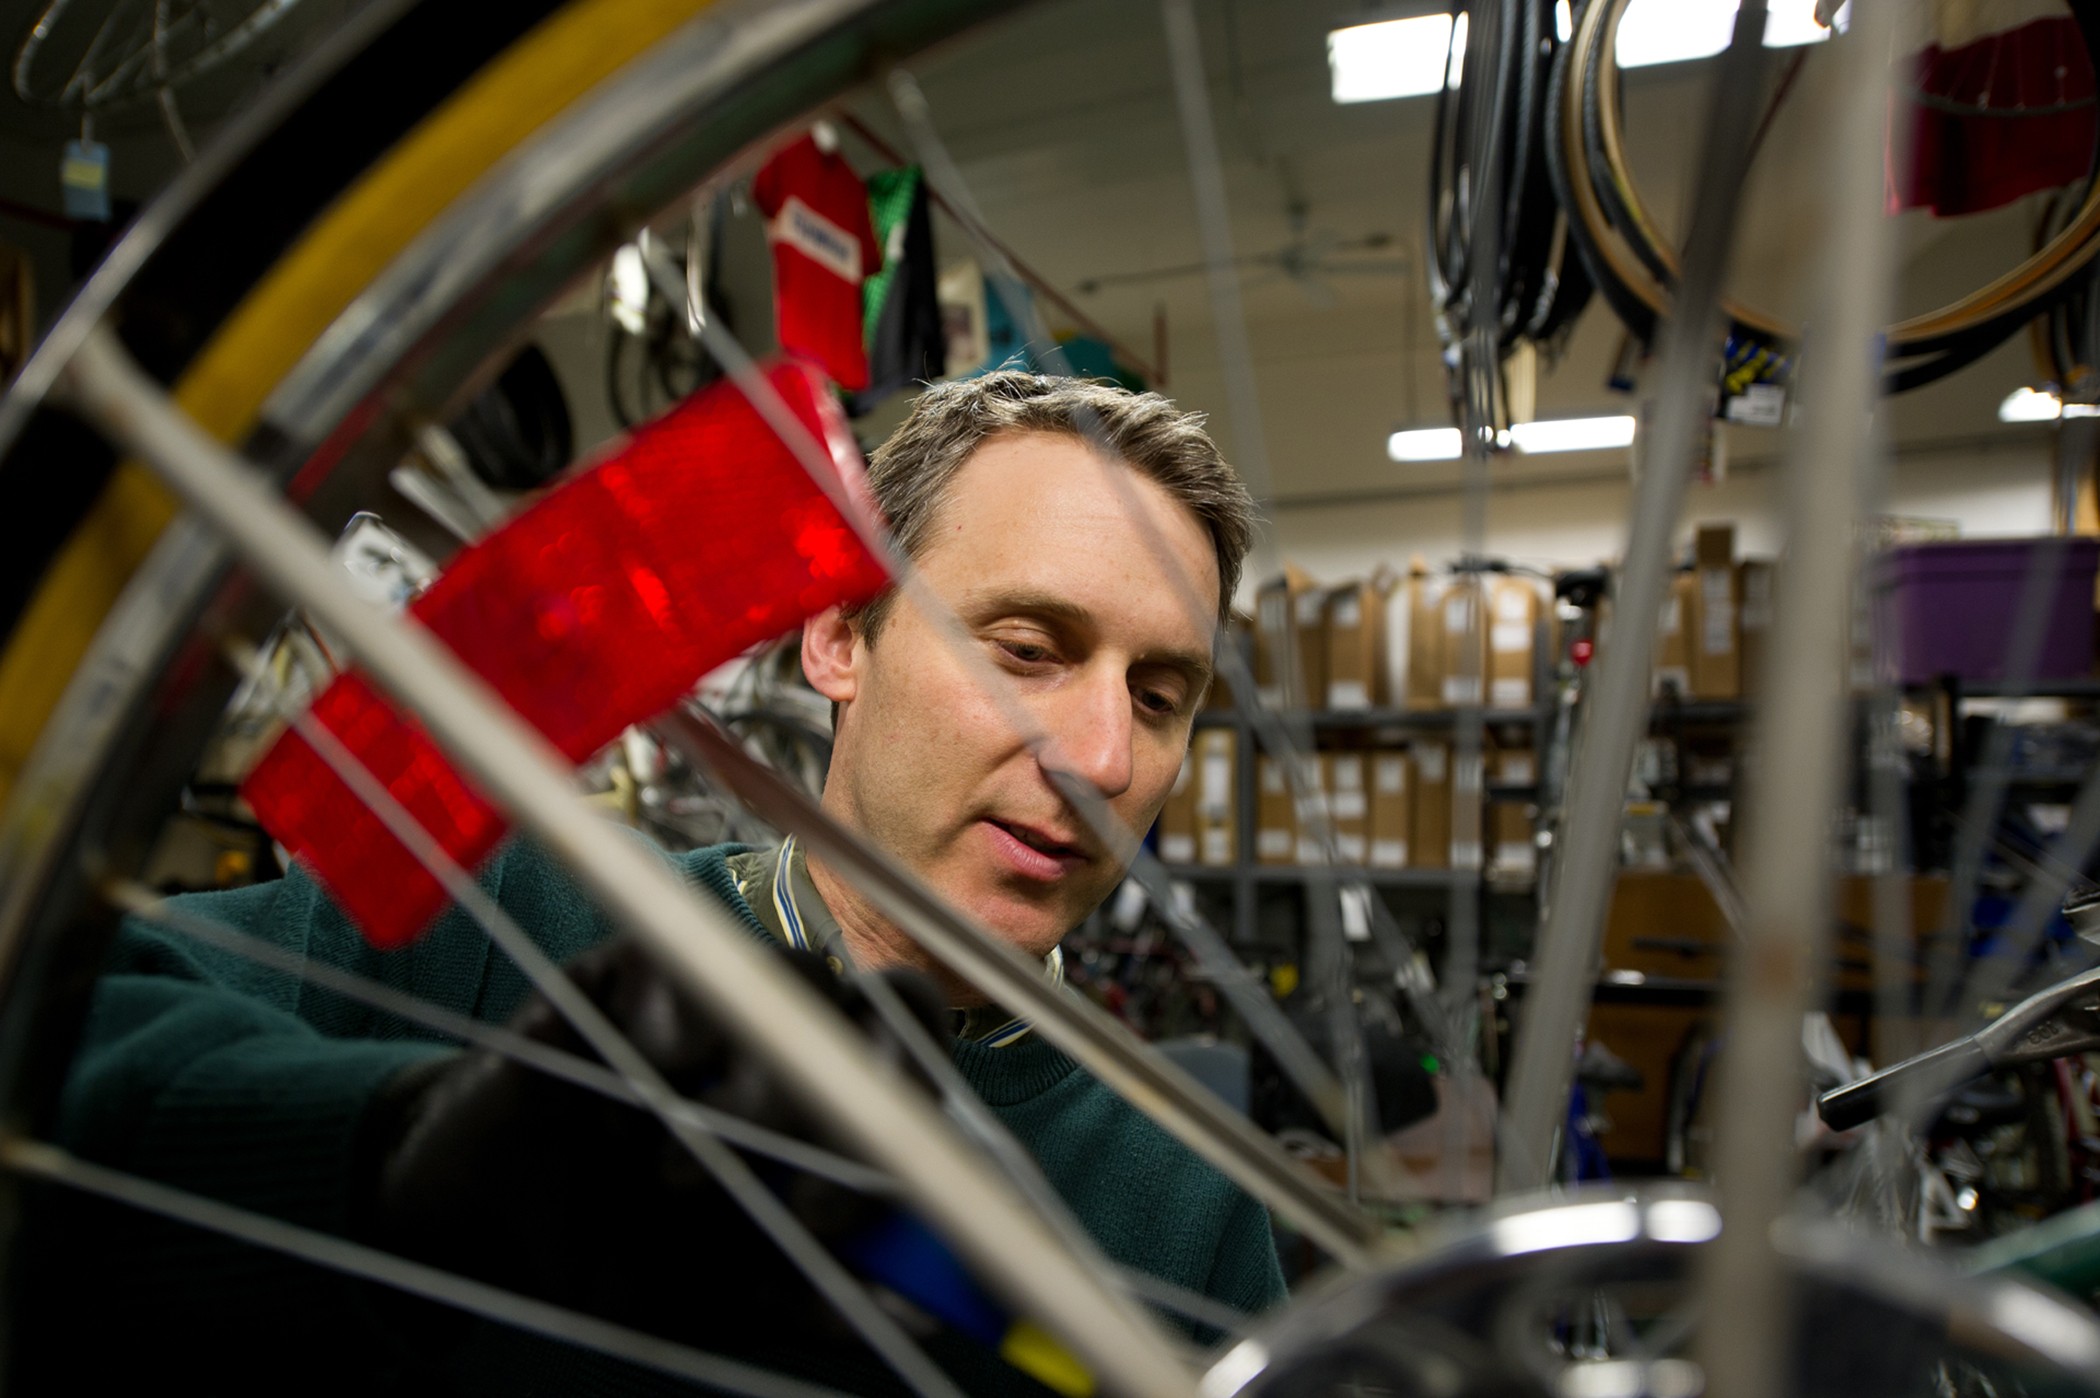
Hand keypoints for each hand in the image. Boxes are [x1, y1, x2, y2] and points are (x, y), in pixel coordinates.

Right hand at [356, 936, 946, 1346]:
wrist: (488, 1228)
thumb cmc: (625, 1251)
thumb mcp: (732, 1295)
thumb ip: (826, 1294)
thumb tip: (933, 1314)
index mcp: (832, 1091)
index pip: (916, 1046)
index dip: (912, 1108)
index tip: (843, 1210)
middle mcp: (788, 1024)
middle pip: (874, 1000)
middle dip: (840, 1096)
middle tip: (778, 1178)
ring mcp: (712, 986)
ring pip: (786, 984)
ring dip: (742, 1091)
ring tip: (674, 1172)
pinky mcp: (627, 967)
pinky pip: (678, 973)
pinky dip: (661, 1047)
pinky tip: (622, 1108)